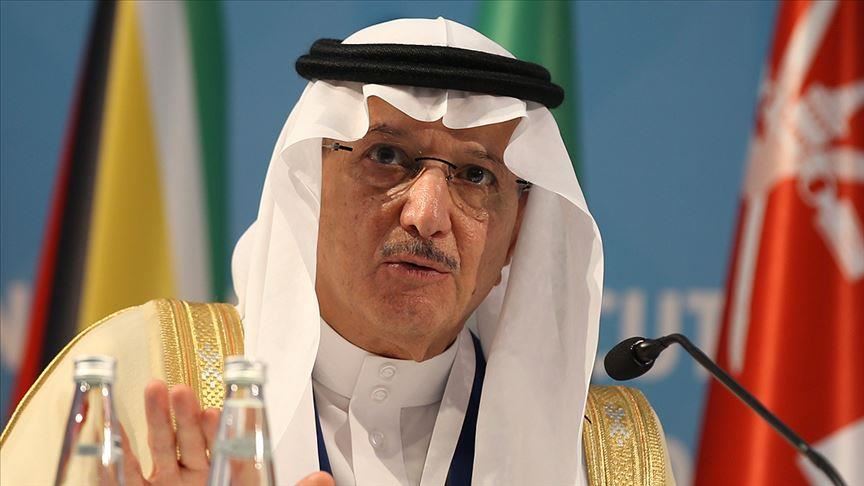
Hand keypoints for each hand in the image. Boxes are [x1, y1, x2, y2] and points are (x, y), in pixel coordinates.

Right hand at [120, 379, 334, 485]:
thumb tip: (323, 479)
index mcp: (228, 476)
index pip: (225, 446)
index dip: (220, 428)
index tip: (215, 410)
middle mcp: (196, 477)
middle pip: (190, 440)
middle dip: (184, 414)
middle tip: (179, 390)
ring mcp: (168, 485)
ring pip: (161, 449)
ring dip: (156, 420)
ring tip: (155, 390)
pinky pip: (127, 476)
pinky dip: (120, 454)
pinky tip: (116, 426)